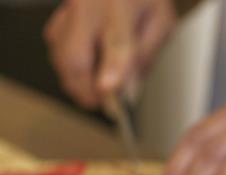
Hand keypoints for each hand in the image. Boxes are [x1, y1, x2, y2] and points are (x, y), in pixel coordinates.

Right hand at [44, 0, 176, 108]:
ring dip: (74, 80)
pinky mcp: (59, 15)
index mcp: (121, 4)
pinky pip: (55, 45)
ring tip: (94, 93)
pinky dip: (67, 65)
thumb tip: (130, 89)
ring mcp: (69, 9)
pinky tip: (84, 72)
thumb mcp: (160, 22)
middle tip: (100, 104)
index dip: (113, 68)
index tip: (109, 90)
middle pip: (75, 54)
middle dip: (84, 88)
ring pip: (60, 53)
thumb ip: (146, 55)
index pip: (118, 41)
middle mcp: (88, 5)